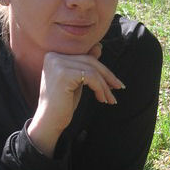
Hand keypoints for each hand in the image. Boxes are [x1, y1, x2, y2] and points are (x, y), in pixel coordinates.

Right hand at [27, 42, 124, 156]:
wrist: (49, 122)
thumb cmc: (62, 103)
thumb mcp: (76, 81)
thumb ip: (84, 64)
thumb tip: (99, 47)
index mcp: (53, 56)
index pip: (84, 57)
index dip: (101, 69)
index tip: (113, 82)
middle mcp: (53, 56)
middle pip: (89, 61)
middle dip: (107, 76)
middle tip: (119, 87)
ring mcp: (57, 64)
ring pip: (92, 70)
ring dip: (105, 85)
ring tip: (110, 99)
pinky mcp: (64, 74)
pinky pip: (91, 77)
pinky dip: (100, 88)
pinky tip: (102, 99)